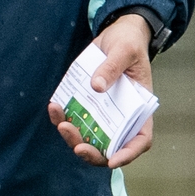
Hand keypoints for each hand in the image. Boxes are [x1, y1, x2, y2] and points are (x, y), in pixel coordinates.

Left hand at [50, 14, 156, 168]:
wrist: (116, 34)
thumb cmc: (128, 43)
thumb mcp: (124, 50)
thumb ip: (112, 67)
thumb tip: (97, 87)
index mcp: (140, 109)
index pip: (140, 139)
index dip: (128, 154)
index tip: (112, 160)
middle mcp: (121, 116)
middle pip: (109, 146)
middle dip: (92, 152)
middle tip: (77, 146)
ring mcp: (102, 113)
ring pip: (88, 137)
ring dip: (73, 137)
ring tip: (61, 122)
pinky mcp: (85, 104)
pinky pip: (73, 118)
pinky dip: (62, 117)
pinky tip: (54, 106)